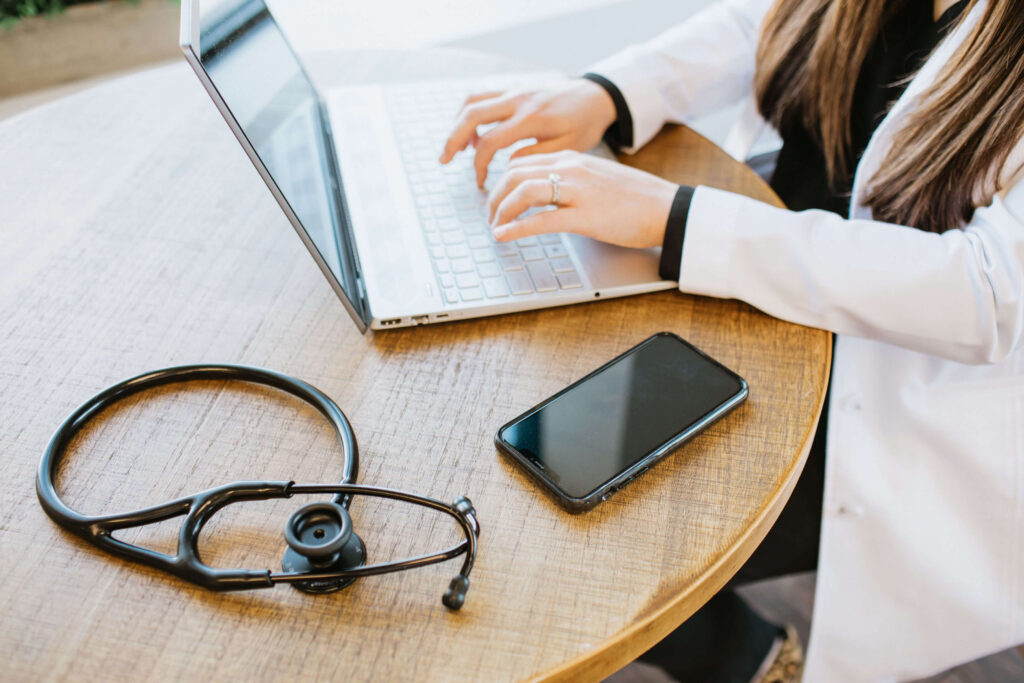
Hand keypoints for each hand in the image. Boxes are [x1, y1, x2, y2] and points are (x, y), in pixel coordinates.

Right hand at [439, 80, 616, 187]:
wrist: (596, 94)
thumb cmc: (585, 124)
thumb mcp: (568, 147)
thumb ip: (536, 155)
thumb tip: (508, 165)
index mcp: (531, 118)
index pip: (490, 141)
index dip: (479, 165)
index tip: (481, 183)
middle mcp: (518, 99)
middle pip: (471, 115)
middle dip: (452, 139)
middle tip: (443, 160)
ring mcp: (513, 90)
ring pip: (472, 101)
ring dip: (457, 124)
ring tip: (456, 148)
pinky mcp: (513, 88)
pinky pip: (482, 96)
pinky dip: (470, 113)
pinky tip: (474, 132)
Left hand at [487, 151, 677, 248]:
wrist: (666, 207)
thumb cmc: (635, 198)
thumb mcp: (596, 178)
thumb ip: (570, 181)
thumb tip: (547, 196)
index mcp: (572, 158)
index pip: (522, 162)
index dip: (502, 183)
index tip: (496, 201)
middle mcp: (571, 168)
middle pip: (515, 174)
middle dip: (495, 197)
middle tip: (491, 217)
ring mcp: (578, 191)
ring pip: (523, 192)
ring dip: (501, 211)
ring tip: (495, 227)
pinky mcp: (585, 216)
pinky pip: (541, 219)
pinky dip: (516, 228)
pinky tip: (504, 235)